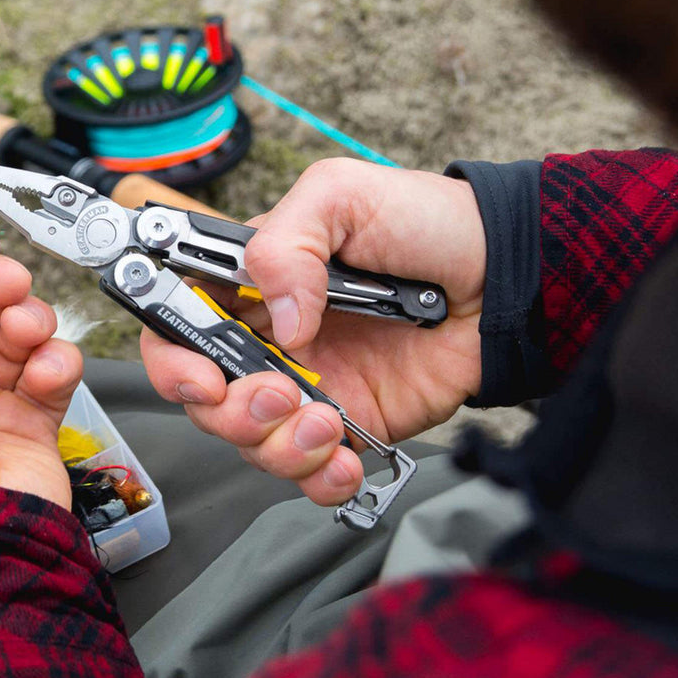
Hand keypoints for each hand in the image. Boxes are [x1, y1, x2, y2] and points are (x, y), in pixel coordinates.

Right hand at [141, 158, 484, 504]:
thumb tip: (279, 322)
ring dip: (278, 446)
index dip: (170, 359)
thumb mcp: (341, 197)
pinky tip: (343, 459)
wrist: (507, 276)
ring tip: (326, 420)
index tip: (198, 375)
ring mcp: (308, 387)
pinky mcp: (350, 426)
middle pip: (205, 399)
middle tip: (279, 393)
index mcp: (249, 285)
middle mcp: (268, 340)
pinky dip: (318, 480)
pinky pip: (311, 473)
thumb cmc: (427, 222)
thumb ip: (287, 245)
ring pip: (252, 443)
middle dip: (230, 411)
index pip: (176, 326)